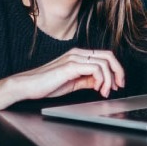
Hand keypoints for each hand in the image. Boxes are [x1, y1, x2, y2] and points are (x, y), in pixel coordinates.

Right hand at [7, 48, 125, 99]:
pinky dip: (101, 80)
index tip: (116, 84)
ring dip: (110, 79)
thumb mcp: (72, 83)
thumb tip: (99, 82)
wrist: (28, 86)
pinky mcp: (71, 65)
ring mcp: (74, 58)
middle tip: (118, 86)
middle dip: (118, 72)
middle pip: (108, 56)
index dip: (115, 70)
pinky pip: (96, 68)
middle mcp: (77, 53)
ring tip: (105, 91)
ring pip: (104, 62)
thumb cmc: (45, 84)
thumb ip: (86, 80)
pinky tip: (97, 89)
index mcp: (78, 56)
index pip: (104, 56)